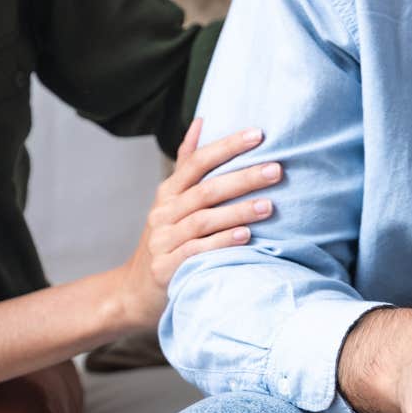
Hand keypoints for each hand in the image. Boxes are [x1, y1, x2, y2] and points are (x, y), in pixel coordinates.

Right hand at [115, 119, 281, 329]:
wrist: (135, 291)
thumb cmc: (166, 240)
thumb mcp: (171, 201)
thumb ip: (187, 163)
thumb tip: (201, 121)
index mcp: (168, 192)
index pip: (197, 161)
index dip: (226, 146)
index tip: (258, 135)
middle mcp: (164, 213)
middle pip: (206, 190)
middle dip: (243, 177)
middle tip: (277, 169)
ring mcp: (163, 241)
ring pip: (203, 220)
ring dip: (238, 211)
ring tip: (269, 205)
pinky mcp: (166, 269)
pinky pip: (197, 252)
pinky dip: (222, 242)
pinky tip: (246, 236)